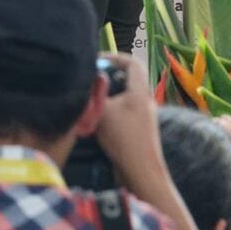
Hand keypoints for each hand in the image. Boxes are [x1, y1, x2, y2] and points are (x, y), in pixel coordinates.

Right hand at [89, 53, 168, 185]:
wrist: (141, 172)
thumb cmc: (124, 138)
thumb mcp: (103, 111)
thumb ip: (94, 93)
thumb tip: (86, 82)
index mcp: (140, 90)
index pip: (132, 62)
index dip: (115, 57)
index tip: (97, 61)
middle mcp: (145, 100)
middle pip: (127, 79)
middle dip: (108, 78)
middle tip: (90, 81)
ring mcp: (144, 117)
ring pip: (124, 97)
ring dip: (108, 97)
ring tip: (90, 102)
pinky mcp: (139, 131)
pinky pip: (124, 112)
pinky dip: (111, 112)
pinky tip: (96, 122)